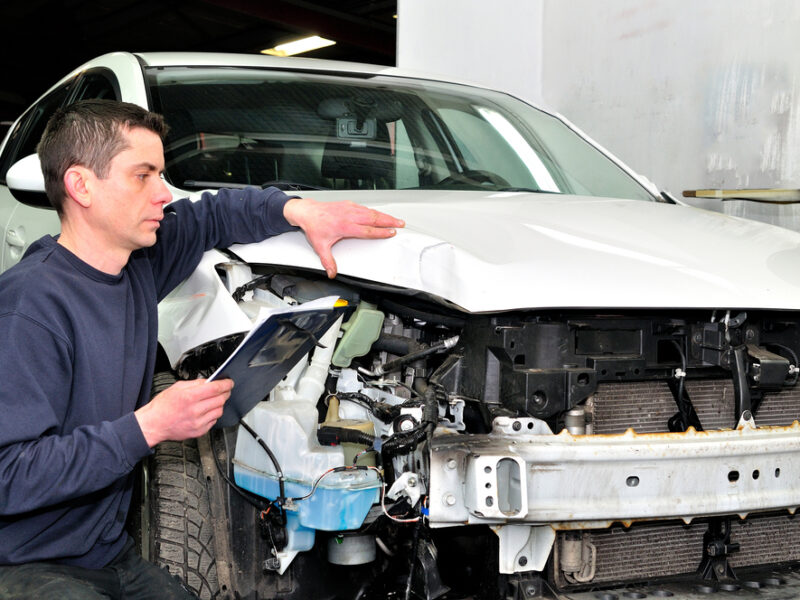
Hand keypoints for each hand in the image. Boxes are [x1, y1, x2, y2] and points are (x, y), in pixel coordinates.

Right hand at [135, 379, 233, 446]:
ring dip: (219, 404)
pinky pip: (214, 421)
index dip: (226, 384)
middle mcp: (195, 410)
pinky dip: (213, 414)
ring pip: (220, 410)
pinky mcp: (199, 431)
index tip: (229, 382)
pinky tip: (206, 411)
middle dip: (225, 393)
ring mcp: (198, 422)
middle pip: (221, 399)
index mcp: (189, 396)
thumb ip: (195, 383)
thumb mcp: (177, 387)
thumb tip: (210, 381)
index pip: (216, 388)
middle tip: (224, 390)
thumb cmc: (163, 406)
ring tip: (212, 401)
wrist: (154, 424)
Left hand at [283, 198, 404, 277]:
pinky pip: (364, 207)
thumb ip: (328, 261)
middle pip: (373, 218)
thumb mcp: (320, 246)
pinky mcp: (348, 204)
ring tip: (395, 219)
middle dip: (388, 221)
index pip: (367, 230)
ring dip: (384, 215)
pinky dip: (374, 211)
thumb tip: (332, 273)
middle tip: (400, 223)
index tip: (391, 233)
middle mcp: (349, 216)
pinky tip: (380, 213)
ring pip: (371, 211)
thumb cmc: (314, 227)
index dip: (380, 232)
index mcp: (345, 226)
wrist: (307, 212)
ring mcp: (349, 209)